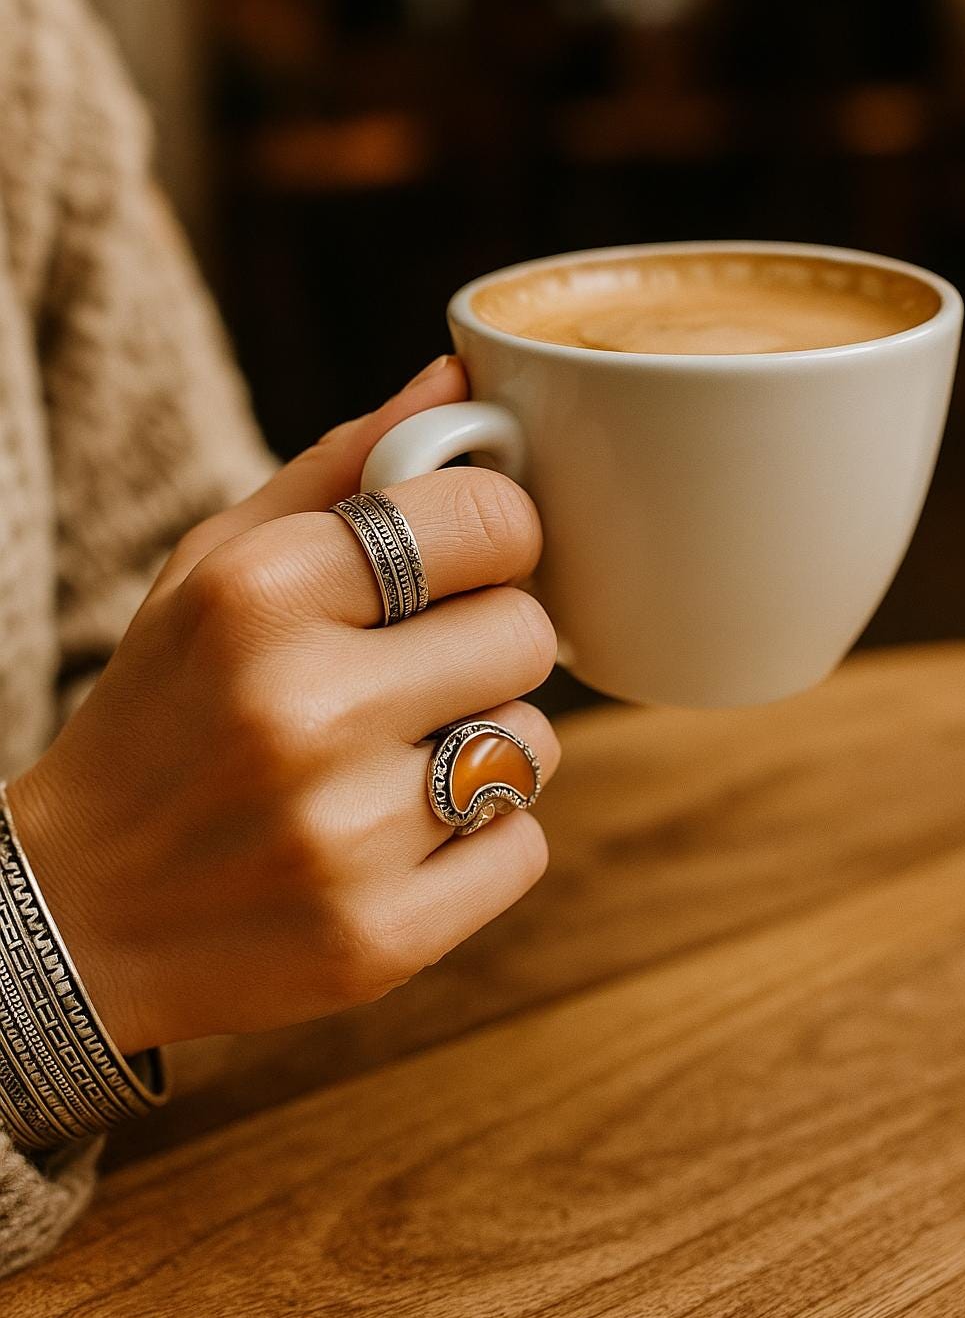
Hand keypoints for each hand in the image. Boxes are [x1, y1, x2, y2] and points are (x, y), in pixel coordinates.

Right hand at [8, 358, 559, 1055]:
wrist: (76, 911)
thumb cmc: (165, 709)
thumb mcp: (216, 565)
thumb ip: (344, 465)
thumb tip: (461, 378)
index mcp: (261, 592)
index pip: (490, 521)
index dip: (497, 536)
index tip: (467, 560)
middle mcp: (304, 709)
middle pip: (528, 633)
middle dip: (486, 642)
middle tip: (416, 669)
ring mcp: (344, 835)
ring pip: (535, 743)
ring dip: (484, 743)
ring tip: (389, 759)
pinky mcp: (379, 939)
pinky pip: (525, 847)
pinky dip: (479, 840)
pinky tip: (393, 837)